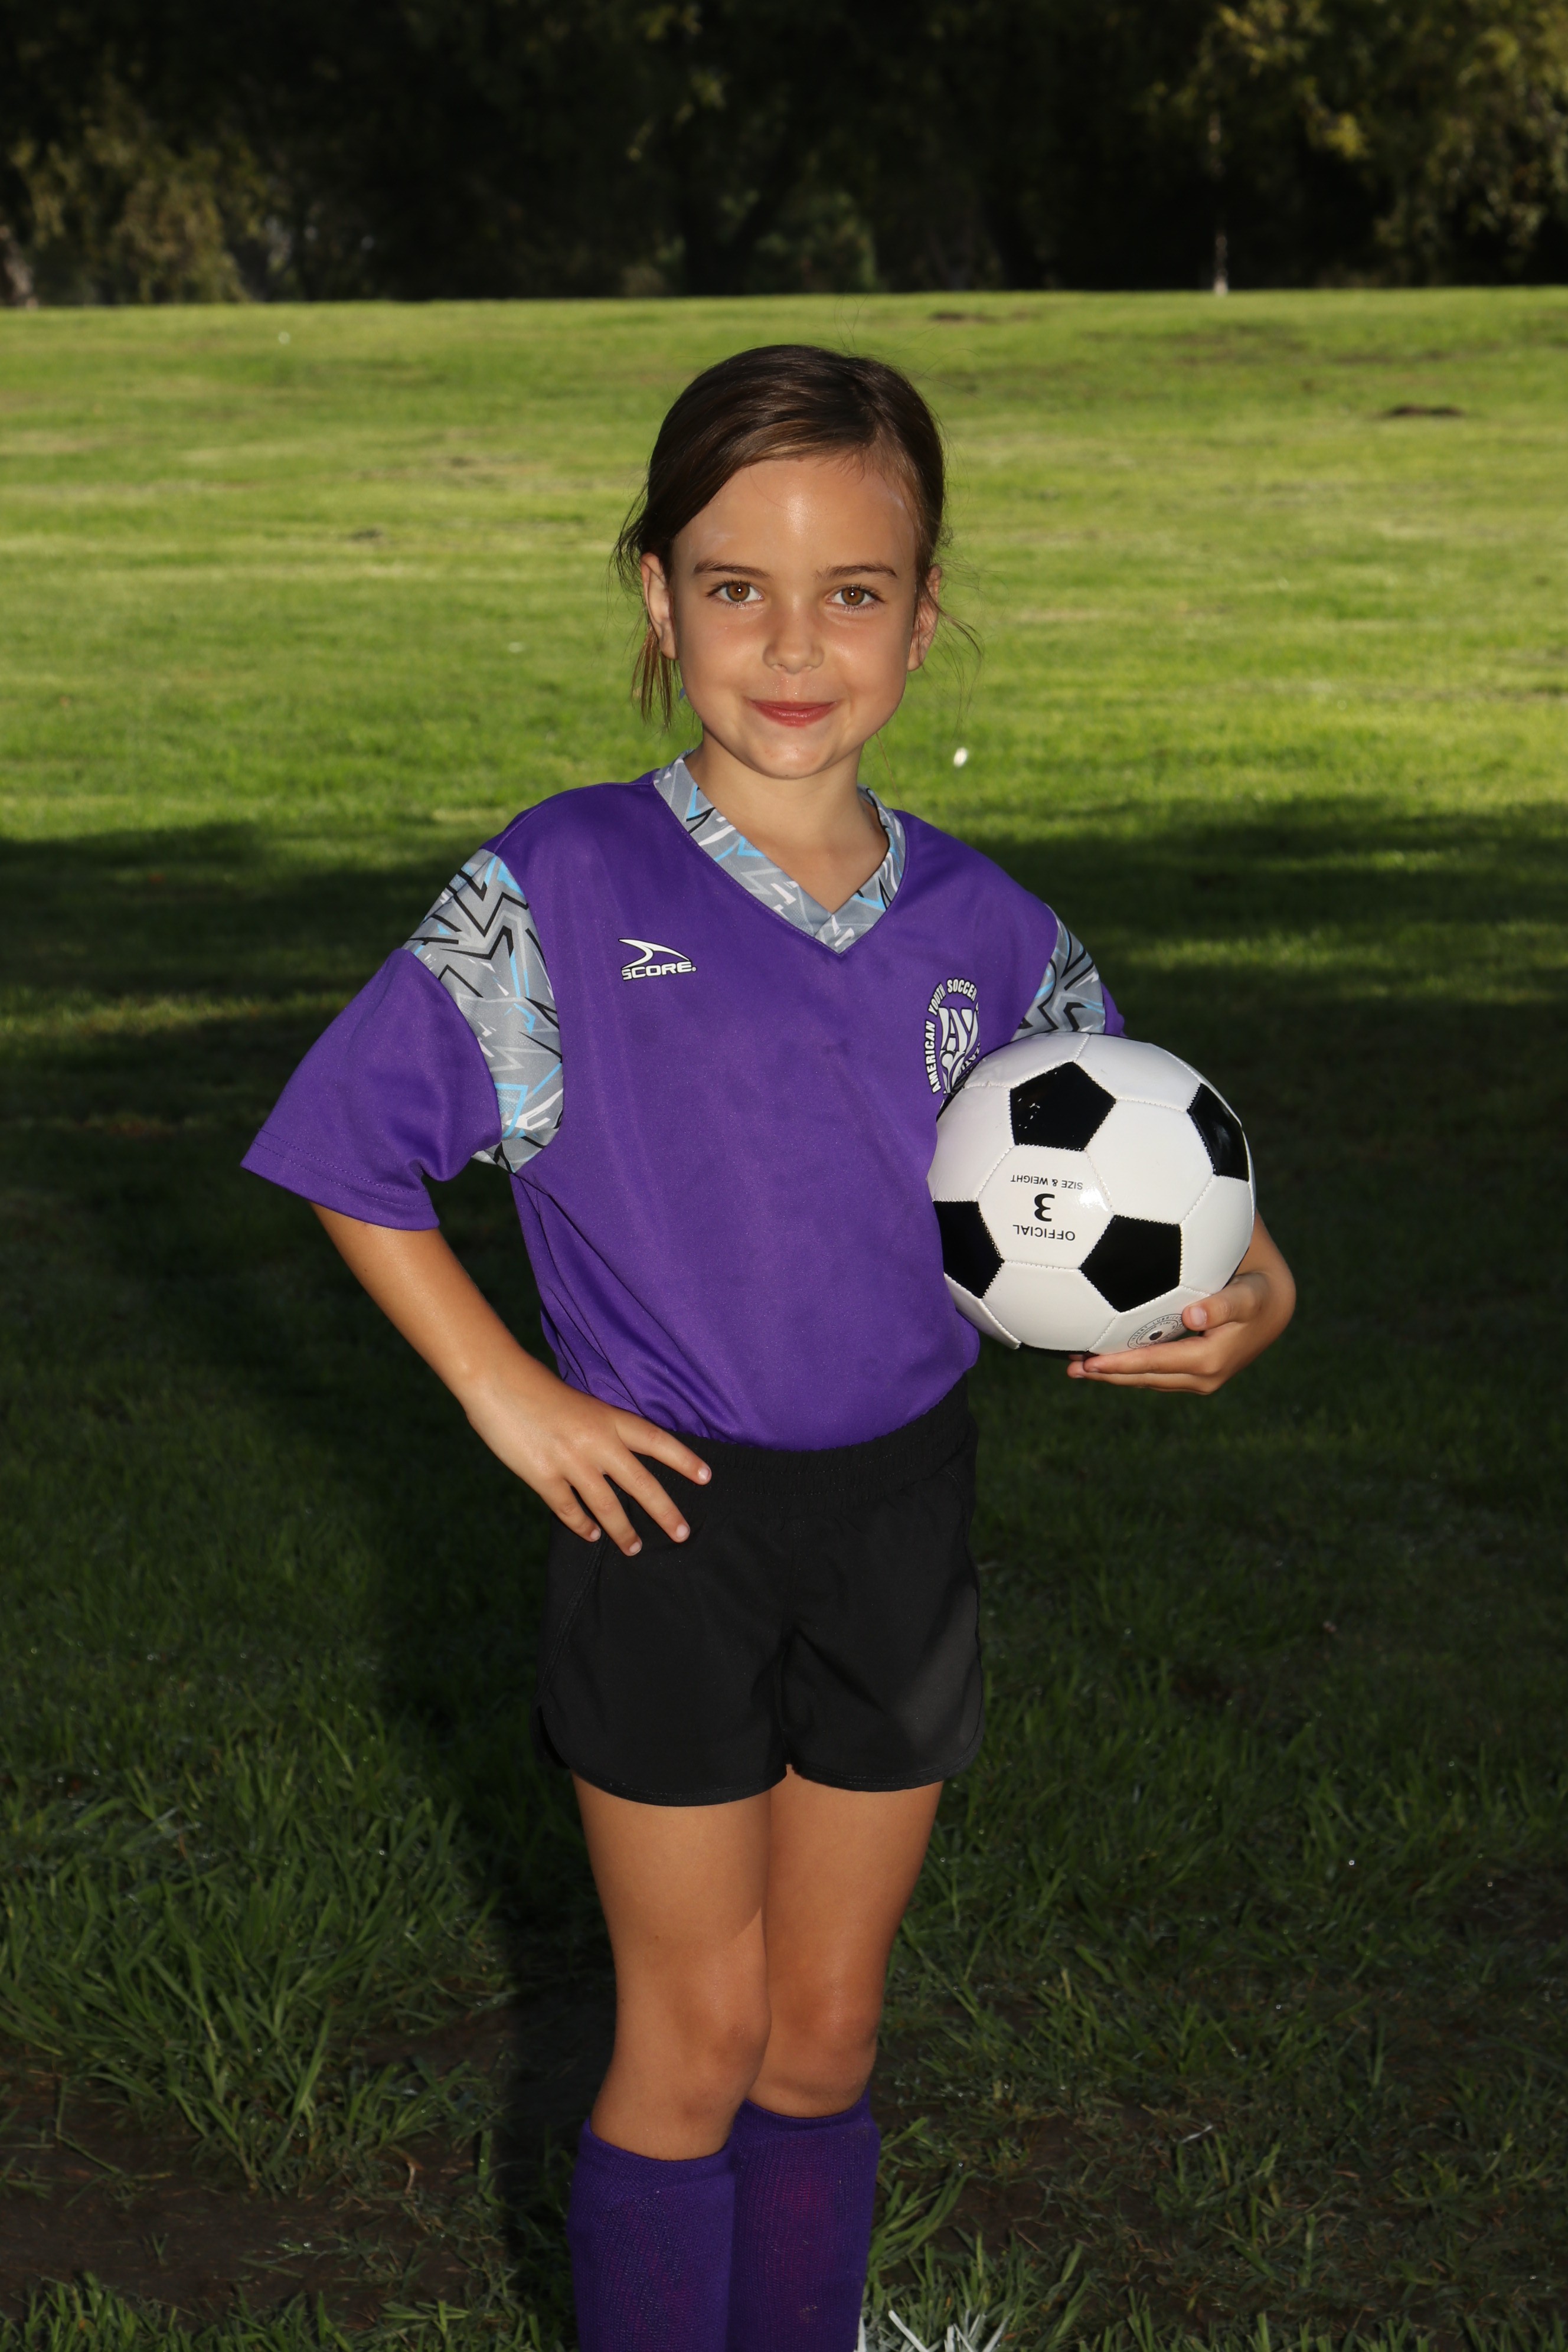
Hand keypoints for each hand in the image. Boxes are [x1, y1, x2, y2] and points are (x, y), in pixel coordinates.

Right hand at [312, 1209, 707, 1553]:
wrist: (497, 1382)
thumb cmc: (537, 1388)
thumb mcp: (581, 1404)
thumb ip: (600, 1430)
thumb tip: (616, 1459)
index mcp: (608, 1418)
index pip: (658, 1441)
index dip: (684, 1460)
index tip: (706, 1477)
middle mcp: (597, 1442)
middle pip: (641, 1484)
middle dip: (665, 1512)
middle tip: (682, 1534)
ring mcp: (571, 1462)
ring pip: (608, 1507)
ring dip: (623, 1531)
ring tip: (634, 1548)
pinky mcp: (544, 1477)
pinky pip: (569, 1510)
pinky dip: (580, 1525)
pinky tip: (588, 1534)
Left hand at [1066, 1212, 1294, 1394]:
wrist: (1274, 1309)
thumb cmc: (1257, 1294)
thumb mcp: (1248, 1295)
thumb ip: (1224, 1304)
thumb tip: (1194, 1316)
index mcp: (1209, 1362)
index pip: (1155, 1364)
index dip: (1121, 1364)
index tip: (1090, 1361)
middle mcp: (1202, 1378)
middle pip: (1144, 1378)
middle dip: (1107, 1375)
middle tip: (1070, 1368)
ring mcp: (1198, 1380)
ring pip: (1147, 1380)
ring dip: (1113, 1375)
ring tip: (1076, 1367)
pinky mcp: (1194, 1374)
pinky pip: (1154, 1374)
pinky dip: (1128, 1368)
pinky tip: (1103, 1359)